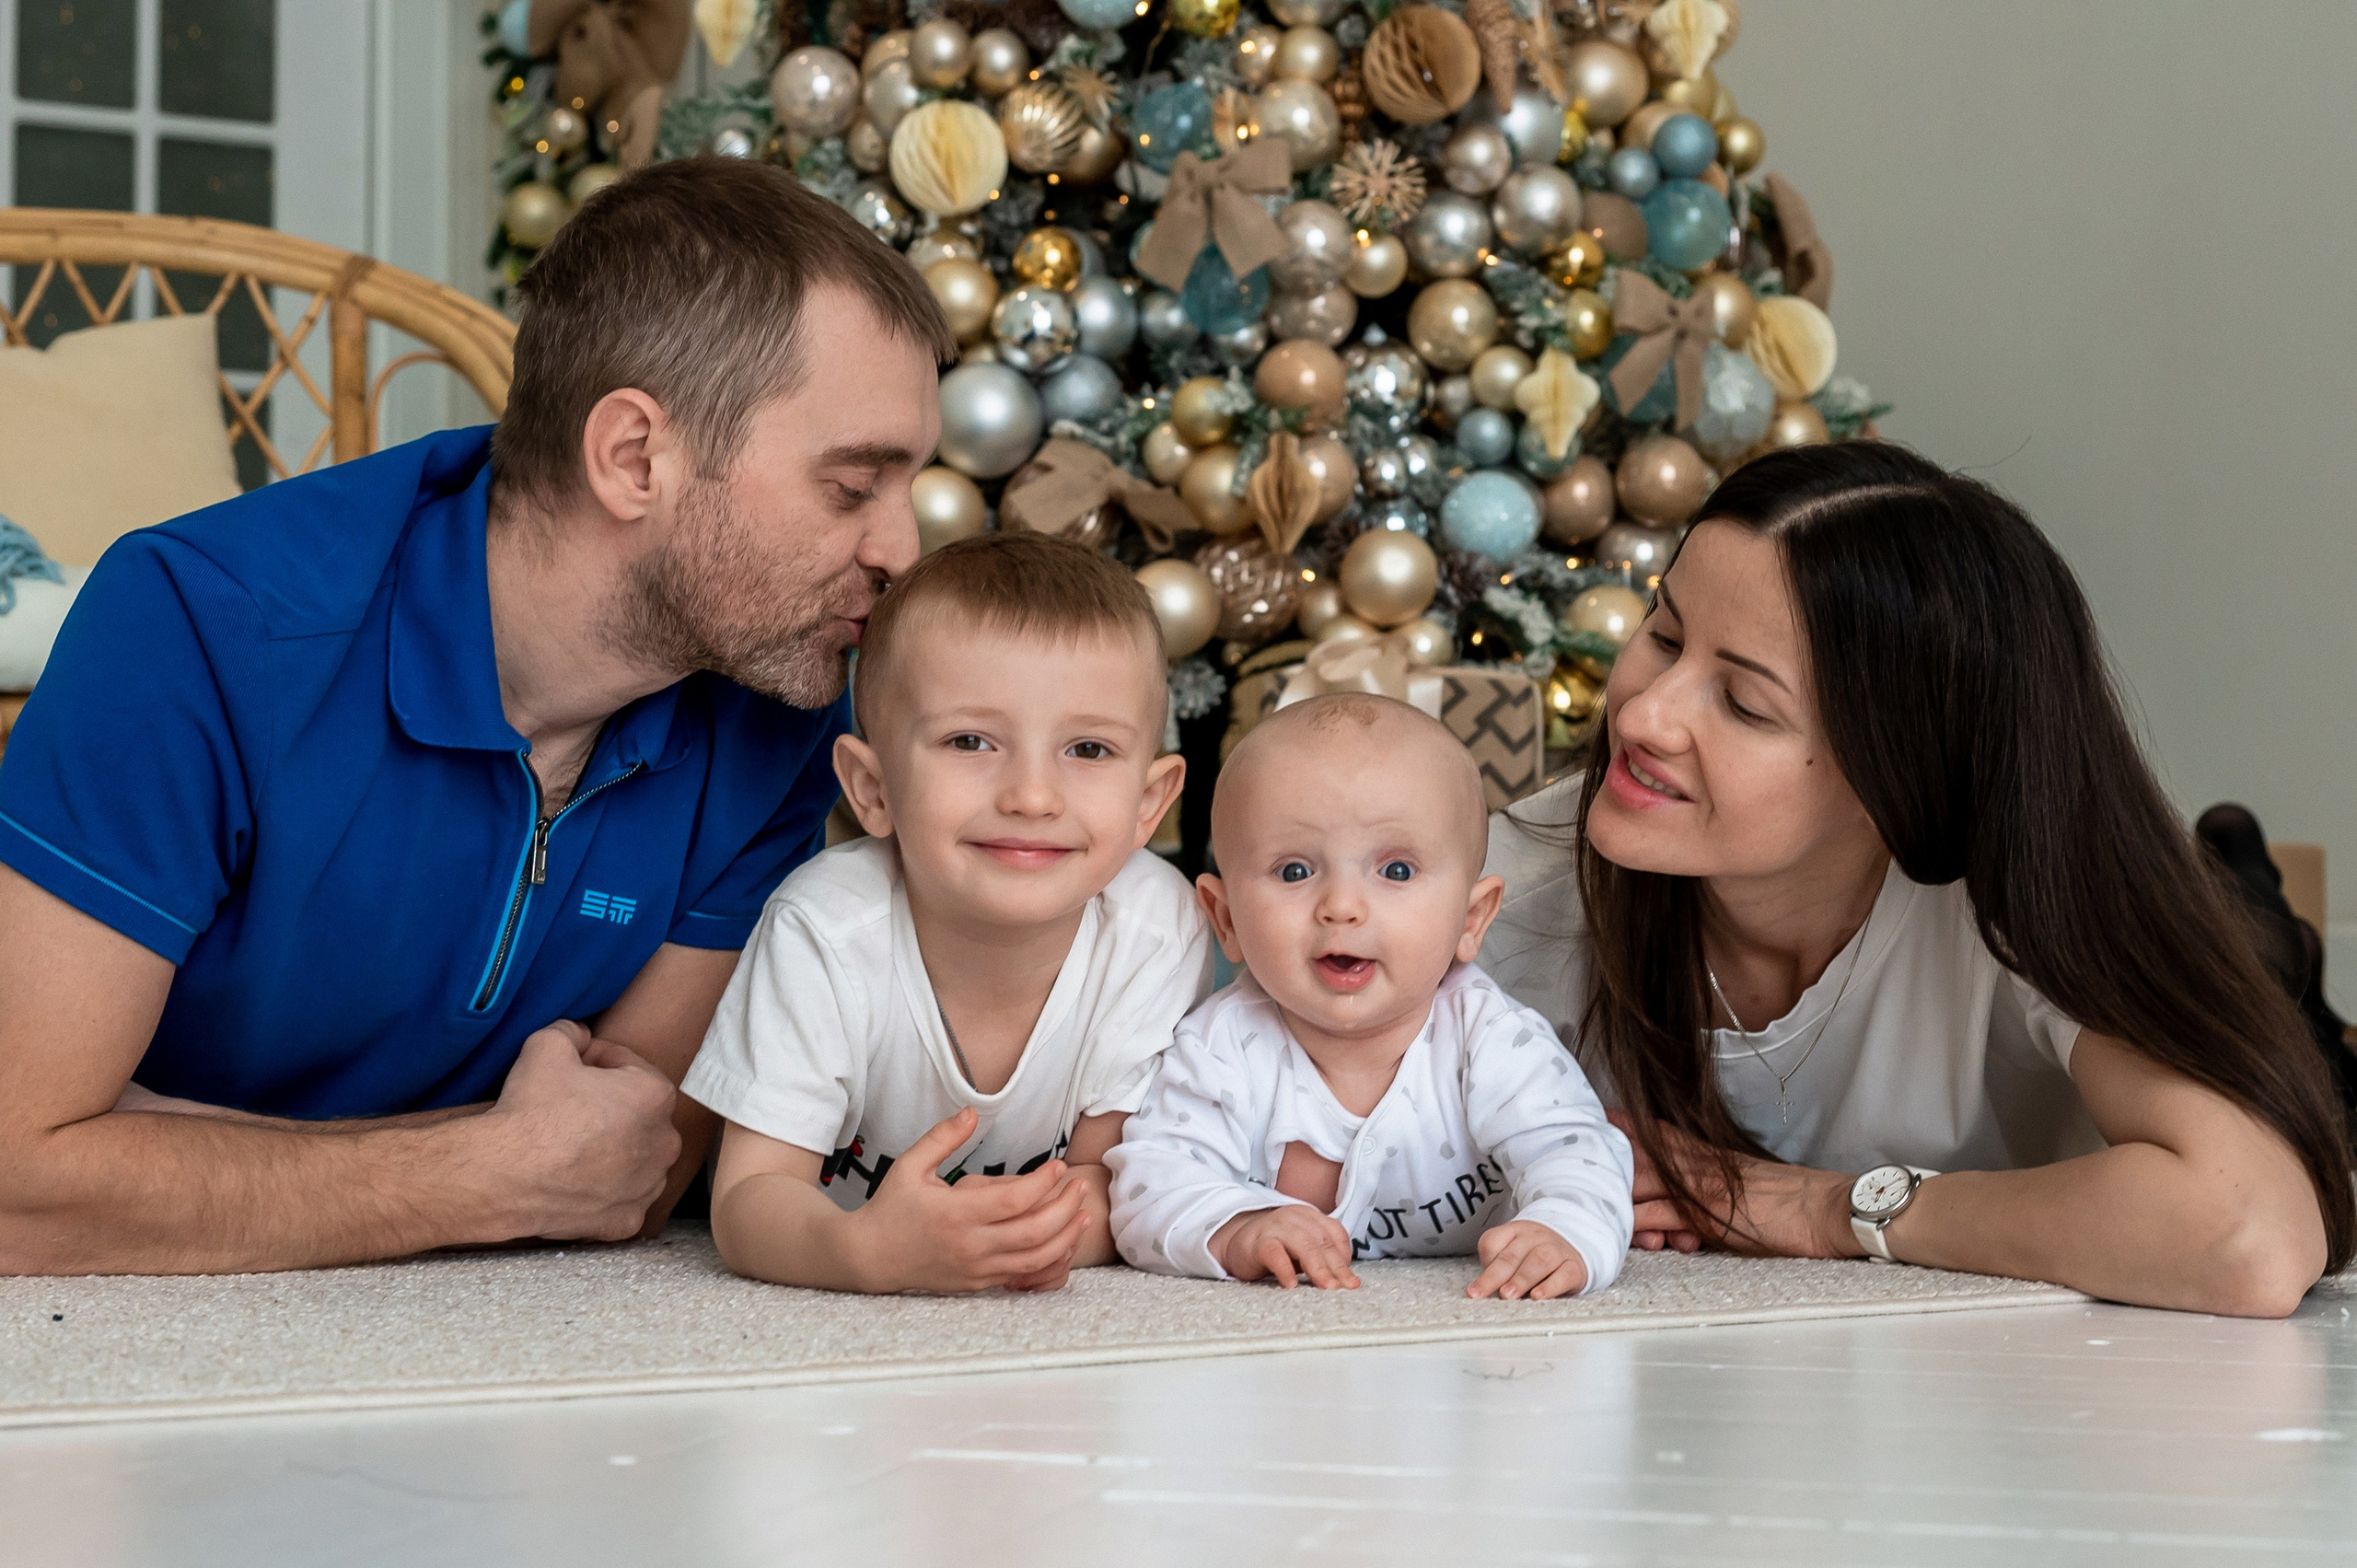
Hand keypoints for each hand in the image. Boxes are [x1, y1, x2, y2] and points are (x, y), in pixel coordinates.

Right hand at [484, 1021, 680, 1241]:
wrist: (503, 1175)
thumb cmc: (530, 1110)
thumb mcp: (545, 1044)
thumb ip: (571, 1031)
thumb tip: (578, 1034)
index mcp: (655, 1095)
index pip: (631, 1067)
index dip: (599, 1061)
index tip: (576, 1066)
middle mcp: (665, 1142)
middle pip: (639, 1115)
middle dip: (612, 1107)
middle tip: (572, 1105)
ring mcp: (648, 1186)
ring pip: (636, 1160)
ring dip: (613, 1151)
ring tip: (573, 1145)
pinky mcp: (626, 1221)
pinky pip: (621, 1200)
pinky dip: (604, 1192)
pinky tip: (577, 1182)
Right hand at [850, 1108, 1088, 1292]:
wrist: (870, 1258)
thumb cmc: (891, 1207)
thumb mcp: (910, 1166)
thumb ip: (942, 1137)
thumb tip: (972, 1112)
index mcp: (956, 1214)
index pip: (1014, 1200)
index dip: (1043, 1182)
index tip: (1058, 1166)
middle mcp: (970, 1245)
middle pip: (1035, 1231)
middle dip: (1066, 1208)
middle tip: (1081, 1187)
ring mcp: (976, 1269)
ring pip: (1036, 1259)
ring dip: (1066, 1237)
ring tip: (1083, 1216)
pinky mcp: (977, 1284)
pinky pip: (1023, 1276)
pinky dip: (1048, 1260)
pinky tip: (1062, 1242)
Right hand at [1211, 1204, 1359, 1289]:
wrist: (1237, 1241)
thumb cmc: (1276, 1247)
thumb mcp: (1303, 1248)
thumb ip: (1322, 1256)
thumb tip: (1347, 1280)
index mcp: (1310, 1217)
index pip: (1335, 1234)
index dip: (1345, 1258)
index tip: (1351, 1281)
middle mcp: (1296, 1218)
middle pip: (1322, 1242)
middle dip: (1336, 1267)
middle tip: (1345, 1287)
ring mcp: (1276, 1227)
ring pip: (1303, 1246)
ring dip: (1318, 1268)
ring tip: (1327, 1287)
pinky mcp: (1259, 1242)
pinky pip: (1274, 1253)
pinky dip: (1285, 1268)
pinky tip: (1291, 1284)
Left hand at [1467, 1220, 1587, 1299]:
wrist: (1575, 1241)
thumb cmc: (1535, 1252)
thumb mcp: (1514, 1251)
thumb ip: (1499, 1266)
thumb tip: (1485, 1291)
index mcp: (1513, 1231)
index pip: (1492, 1242)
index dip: (1483, 1263)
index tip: (1474, 1289)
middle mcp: (1534, 1237)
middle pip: (1511, 1256)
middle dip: (1495, 1276)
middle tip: (1484, 1293)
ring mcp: (1556, 1250)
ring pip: (1538, 1261)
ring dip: (1521, 1280)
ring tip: (1508, 1295)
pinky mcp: (1574, 1267)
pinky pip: (1563, 1275)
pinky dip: (1550, 1286)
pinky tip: (1538, 1296)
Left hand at [1609, 1110, 1854, 1258]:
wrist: (1822, 1209)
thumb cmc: (1785, 1202)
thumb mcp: (1739, 1186)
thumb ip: (1704, 1189)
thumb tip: (1680, 1210)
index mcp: (1704, 1153)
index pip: (1654, 1132)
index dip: (1620, 1125)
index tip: (1591, 1116)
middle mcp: (1696, 1163)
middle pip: (1635, 1153)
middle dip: (1599, 1156)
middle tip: (1563, 1154)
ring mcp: (1699, 1186)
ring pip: (1640, 1183)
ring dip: (1612, 1196)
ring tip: (1586, 1206)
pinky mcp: (1707, 1212)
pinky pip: (1661, 1214)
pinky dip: (1638, 1223)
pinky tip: (1621, 1231)